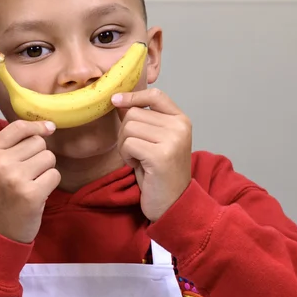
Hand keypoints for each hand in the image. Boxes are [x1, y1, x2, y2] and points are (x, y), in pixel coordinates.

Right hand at [0, 120, 59, 243]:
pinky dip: (50, 184)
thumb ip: (13, 144)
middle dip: (38, 156)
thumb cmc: (0, 195)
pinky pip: (54, 175)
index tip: (47, 129)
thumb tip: (48, 126)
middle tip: (26, 174)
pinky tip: (37, 194)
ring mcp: (15, 178)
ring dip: (45, 170)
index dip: (36, 126)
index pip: (18, 127)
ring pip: (49, 157)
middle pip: (38, 142)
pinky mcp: (31, 193)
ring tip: (31, 184)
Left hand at [113, 89, 192, 220]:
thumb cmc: (159, 172)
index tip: (115, 100)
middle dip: (124, 132)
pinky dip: (127, 156)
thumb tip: (119, 100)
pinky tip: (139, 166)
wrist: (172, 202)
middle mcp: (180, 126)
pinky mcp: (161, 154)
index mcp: (181, 120)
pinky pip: (128, 144)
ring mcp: (173, 139)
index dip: (132, 96)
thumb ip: (142, 120)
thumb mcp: (153, 140)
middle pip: (133, 113)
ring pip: (128, 127)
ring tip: (138, 159)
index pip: (155, 95)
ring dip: (125, 145)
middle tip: (135, 151)